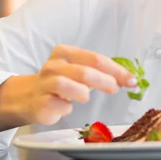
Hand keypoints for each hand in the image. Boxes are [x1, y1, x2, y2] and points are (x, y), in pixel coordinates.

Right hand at [0, 45, 136, 139]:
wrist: (28, 97)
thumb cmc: (61, 82)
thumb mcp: (79, 71)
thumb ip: (101, 72)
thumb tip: (129, 78)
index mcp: (65, 52)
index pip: (95, 58)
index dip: (116, 70)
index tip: (131, 79)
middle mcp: (54, 65)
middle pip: (84, 71)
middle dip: (105, 81)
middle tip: (115, 88)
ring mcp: (45, 83)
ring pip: (68, 85)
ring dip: (82, 92)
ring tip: (85, 97)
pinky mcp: (40, 102)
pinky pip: (59, 104)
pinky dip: (67, 107)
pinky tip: (66, 106)